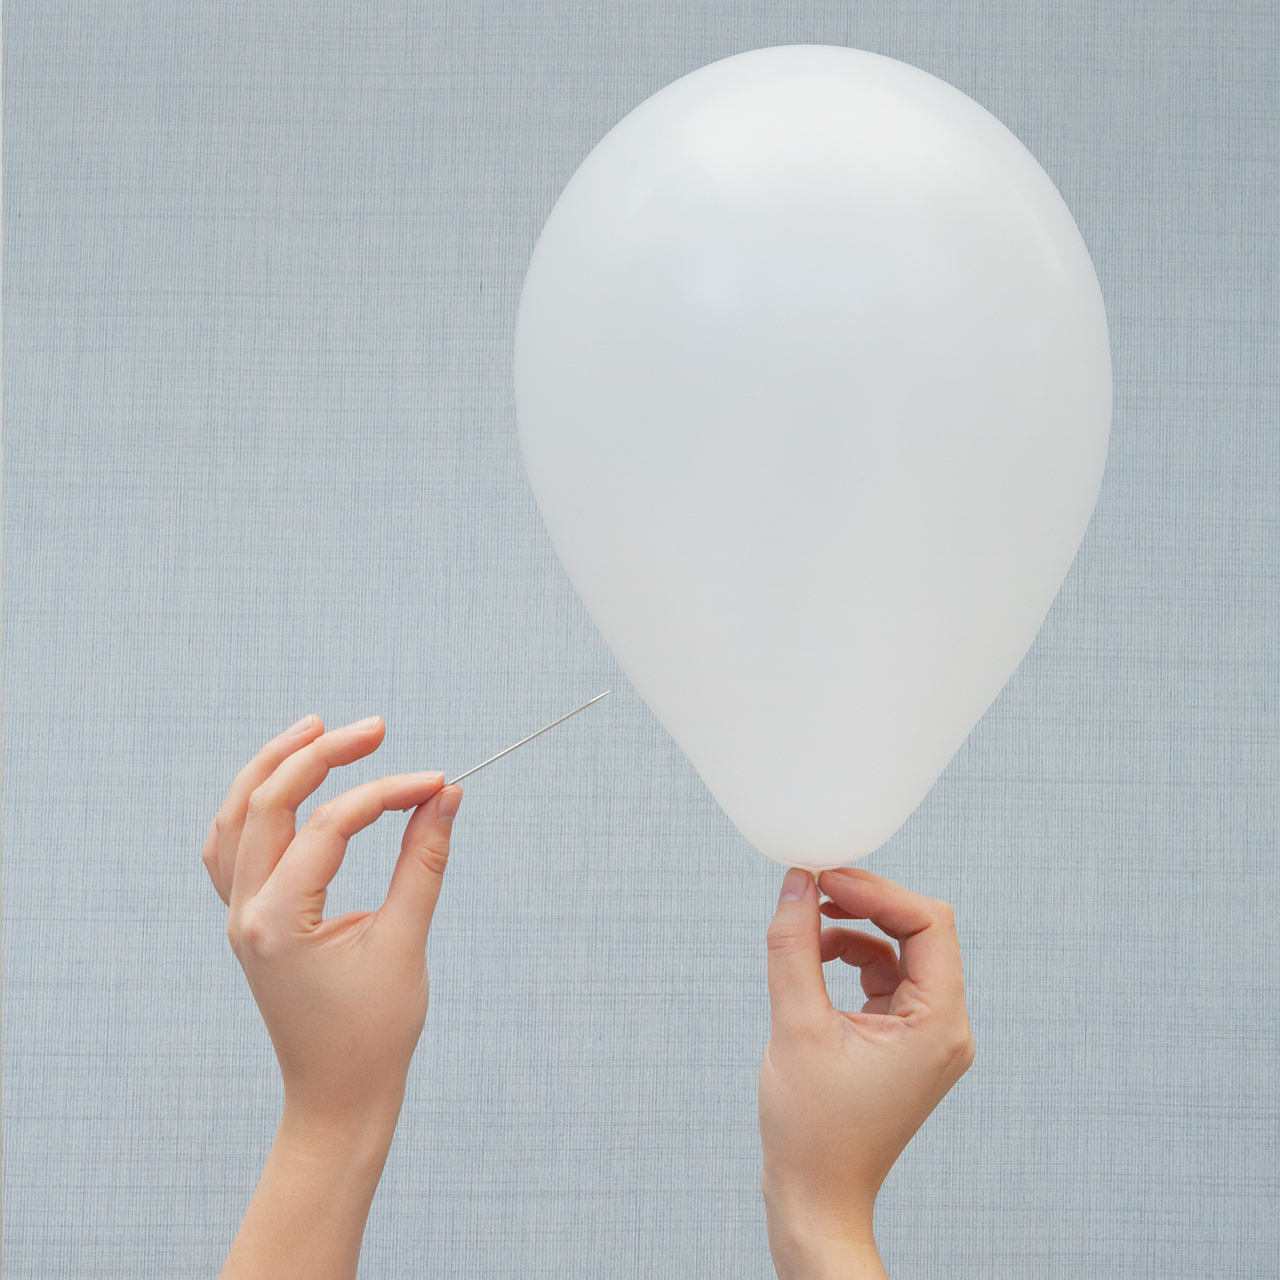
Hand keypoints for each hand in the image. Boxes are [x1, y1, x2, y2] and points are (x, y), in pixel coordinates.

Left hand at [202, 714, 462, 1123]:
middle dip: (319, 755)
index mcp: (277, 920)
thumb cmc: (374, 1032)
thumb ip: (422, 860)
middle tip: (374, 728)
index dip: (386, 793)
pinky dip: (256, 809)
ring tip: (315, 731)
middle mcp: (246, 912)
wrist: (337, 1097)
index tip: (436, 782)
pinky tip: (287, 789)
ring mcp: (239, 917)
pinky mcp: (249, 922)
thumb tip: (444, 795)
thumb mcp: (405, 942)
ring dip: (273, 770)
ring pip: (235, 819)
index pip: (330, 826)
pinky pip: (233, 848)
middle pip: (266, 803)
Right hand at [759, 866, 974, 1277]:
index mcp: (939, 1024)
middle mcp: (946, 1026)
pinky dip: (850, 960)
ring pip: (900, 951)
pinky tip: (812, 961)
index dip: (877, 891)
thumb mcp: (795, 1025)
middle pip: (919, 931)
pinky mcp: (903, 1042)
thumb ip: (795, 946)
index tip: (826, 879)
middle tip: (814, 886)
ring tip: (804, 930)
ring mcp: (927, 1035)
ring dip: (853, 930)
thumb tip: (796, 882)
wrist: (815, 1197)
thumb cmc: (811, 1129)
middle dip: (866, 903)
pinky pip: (885, 978)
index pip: (928, 924)